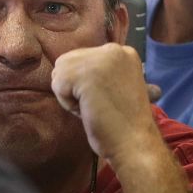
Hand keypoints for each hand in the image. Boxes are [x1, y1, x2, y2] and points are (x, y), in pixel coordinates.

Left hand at [51, 43, 160, 162]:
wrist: (135, 143)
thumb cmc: (124, 123)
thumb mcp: (115, 86)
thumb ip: (99, 73)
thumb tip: (63, 69)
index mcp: (123, 52)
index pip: (82, 59)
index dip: (85, 83)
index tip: (107, 99)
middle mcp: (113, 49)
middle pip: (68, 62)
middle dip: (75, 87)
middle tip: (99, 105)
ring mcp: (99, 59)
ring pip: (60, 72)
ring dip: (70, 95)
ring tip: (94, 107)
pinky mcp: (86, 73)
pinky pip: (58, 85)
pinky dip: (67, 103)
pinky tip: (88, 110)